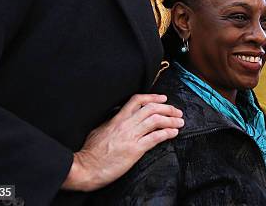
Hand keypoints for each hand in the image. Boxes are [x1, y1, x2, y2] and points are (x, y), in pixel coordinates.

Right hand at [61, 94, 183, 191]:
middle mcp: (125, 124)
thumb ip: (112, 123)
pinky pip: (155, 138)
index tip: (163, 98)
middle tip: (177, 111)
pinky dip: (167, 133)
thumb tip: (120, 119)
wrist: (85, 168)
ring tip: (180, 122)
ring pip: (156, 120)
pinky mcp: (134, 150)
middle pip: (151, 108)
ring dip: (171, 120)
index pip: (137, 100)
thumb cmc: (90, 152)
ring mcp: (130, 136)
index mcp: (117, 118)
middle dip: (167, 108)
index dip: (152, 97)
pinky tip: (173, 133)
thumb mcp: (100, 130)